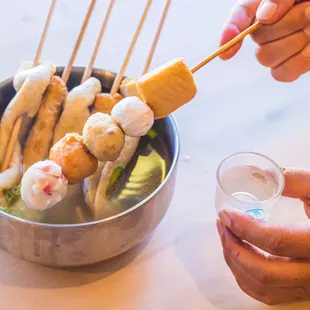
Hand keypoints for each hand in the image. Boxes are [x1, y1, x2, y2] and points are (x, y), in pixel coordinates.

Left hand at [217, 168, 309, 305]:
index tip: (226, 214)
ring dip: (234, 262)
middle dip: (233, 247)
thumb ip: (294, 181)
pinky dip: (244, 278)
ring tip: (226, 236)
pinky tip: (237, 256)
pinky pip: (267, 295)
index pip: (275, 242)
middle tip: (223, 225)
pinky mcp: (302, 291)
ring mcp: (308, 286)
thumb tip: (258, 173)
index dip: (245, 228)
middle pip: (263, 272)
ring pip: (262, 287)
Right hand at [220, 0, 309, 81]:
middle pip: (258, 38)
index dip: (231, 30)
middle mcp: (270, 26)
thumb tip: (264, 16)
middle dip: (286, 25)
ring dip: (294, 42)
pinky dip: (298, 63)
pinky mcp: (293, 66)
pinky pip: (281, 74)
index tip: (226, 49)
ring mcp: (281, 48)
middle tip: (307, 11)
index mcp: (267, 4)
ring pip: (267, 58)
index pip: (241, 15)